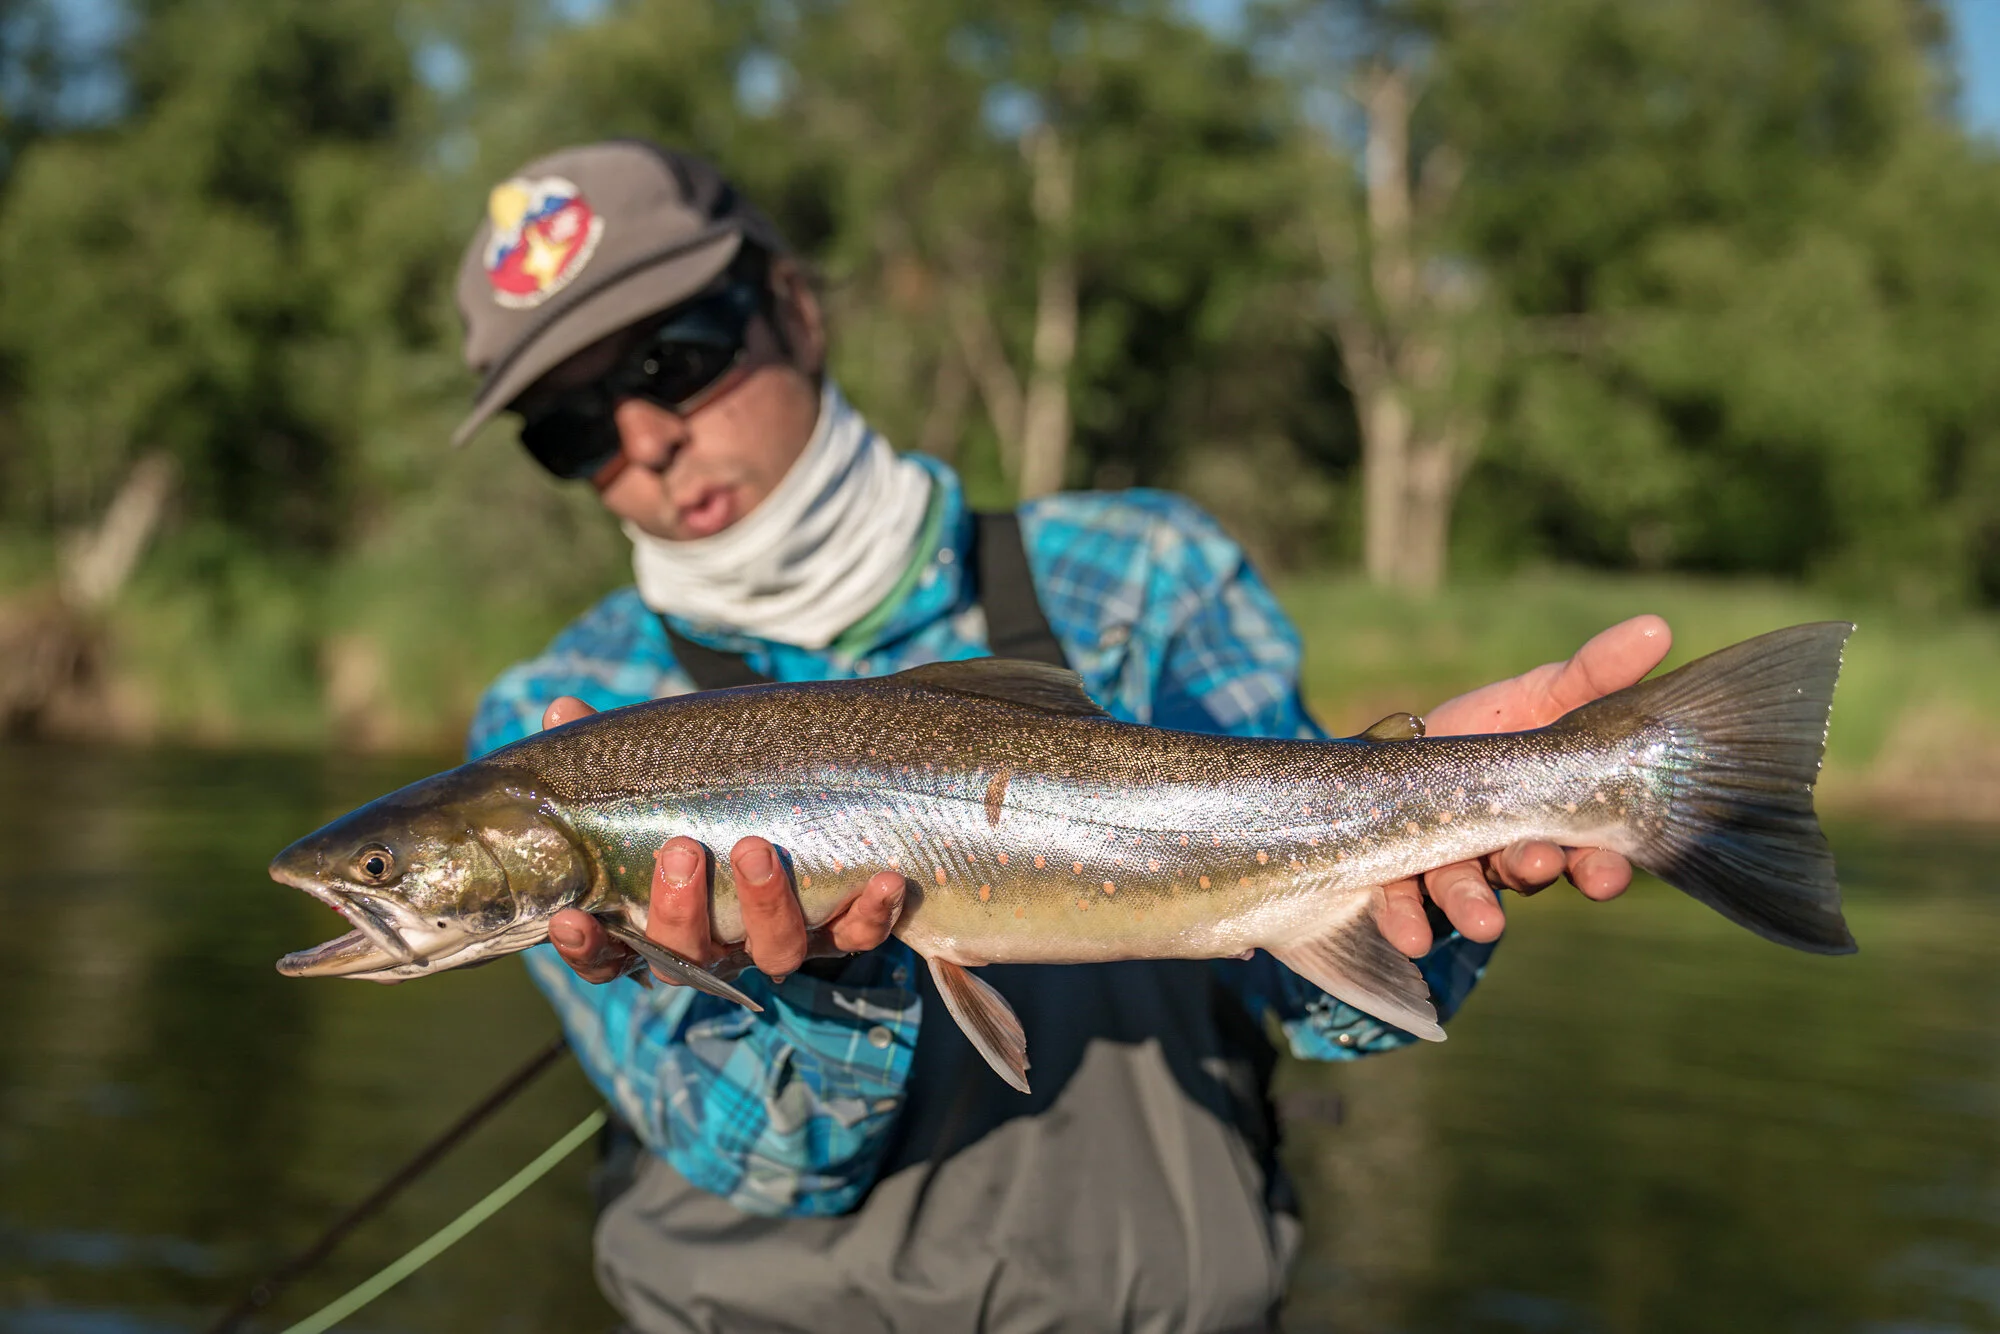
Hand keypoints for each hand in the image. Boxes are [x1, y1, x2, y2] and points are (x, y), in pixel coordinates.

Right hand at [535, 697, 908, 986]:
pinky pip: (858, 937)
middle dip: (680, 910)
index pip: (608, 956)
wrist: (807, 809)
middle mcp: (717, 945)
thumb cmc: (705, 802)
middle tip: (681, 851)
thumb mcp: (656, 776)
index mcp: (657, 920)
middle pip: (689, 956)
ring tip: (757, 850)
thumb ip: (610, 755)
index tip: (572, 919)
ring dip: (766, 907)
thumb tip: (562, 708)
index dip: (586, 948)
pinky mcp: (841, 931)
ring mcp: (778, 941)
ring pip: (774, 952)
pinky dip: (872, 914)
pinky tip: (883, 877)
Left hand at [1376, 615, 1672, 956]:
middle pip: (1531, 871)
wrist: (1404, 752)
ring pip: (1470, 893)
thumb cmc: (1493, 729)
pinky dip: (1406, 921)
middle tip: (1541, 864)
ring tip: (1484, 921)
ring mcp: (1457, 869)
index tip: (1608, 874)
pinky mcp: (1398, 876)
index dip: (1603, 868)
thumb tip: (1656, 628)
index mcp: (1556, 820)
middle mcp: (1510, 855)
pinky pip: (1404, 905)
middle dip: (1539, 871)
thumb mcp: (1544, 693)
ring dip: (1477, 909)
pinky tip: (1412, 937)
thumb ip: (1596, 673)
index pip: (1592, 853)